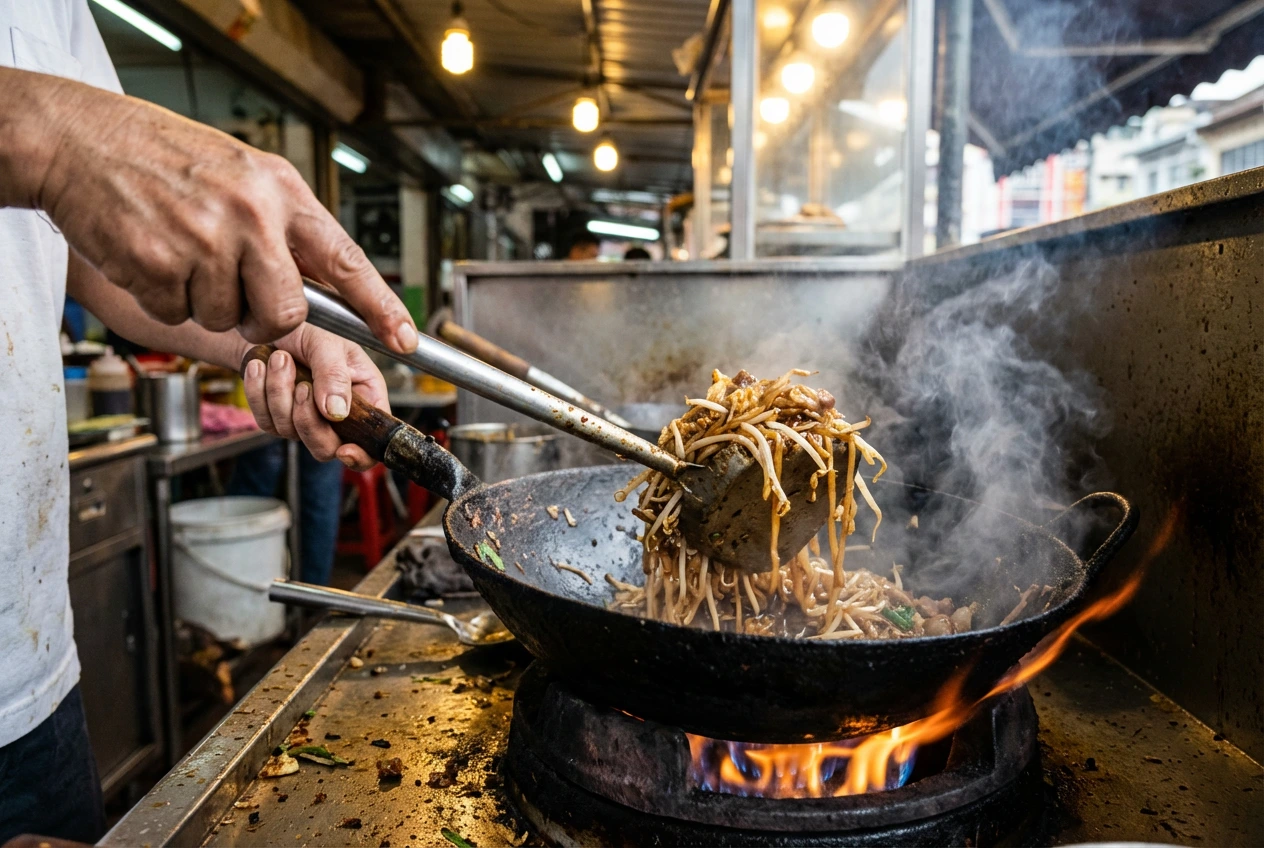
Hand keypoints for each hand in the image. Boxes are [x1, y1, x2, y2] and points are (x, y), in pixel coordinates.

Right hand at [17, 73, 416, 351]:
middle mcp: (251, 215)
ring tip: (179, 249)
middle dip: (265, 319)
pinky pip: (177, 313)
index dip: (380, 306)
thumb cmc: (165, 158)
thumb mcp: (243, 173)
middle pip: (288, 313)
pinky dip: (162, 296)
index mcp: (281, 191)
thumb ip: (283, 225)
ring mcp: (204, 240)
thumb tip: (324, 286)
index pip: (346, 260)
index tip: (405, 339)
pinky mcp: (157, 264)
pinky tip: (151, 254)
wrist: (81, 140)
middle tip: (235, 292)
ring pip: (227, 319)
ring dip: (202, 300)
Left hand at [241, 324, 387, 469]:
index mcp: (365, 397)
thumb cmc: (311, 328)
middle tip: (302, 385)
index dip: (362, 455)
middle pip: (326, 448)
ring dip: (280, 393)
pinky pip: (265, 421)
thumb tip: (335, 412)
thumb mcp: (328, 344)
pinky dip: (259, 391)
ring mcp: (306, 420)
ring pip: (291, 432)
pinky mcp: (277, 419)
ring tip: (279, 358)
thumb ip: (334, 375)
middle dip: (307, 420)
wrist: (272, 325)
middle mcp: (338, 415)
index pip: (372, 442)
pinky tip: (261, 366)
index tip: (344, 450)